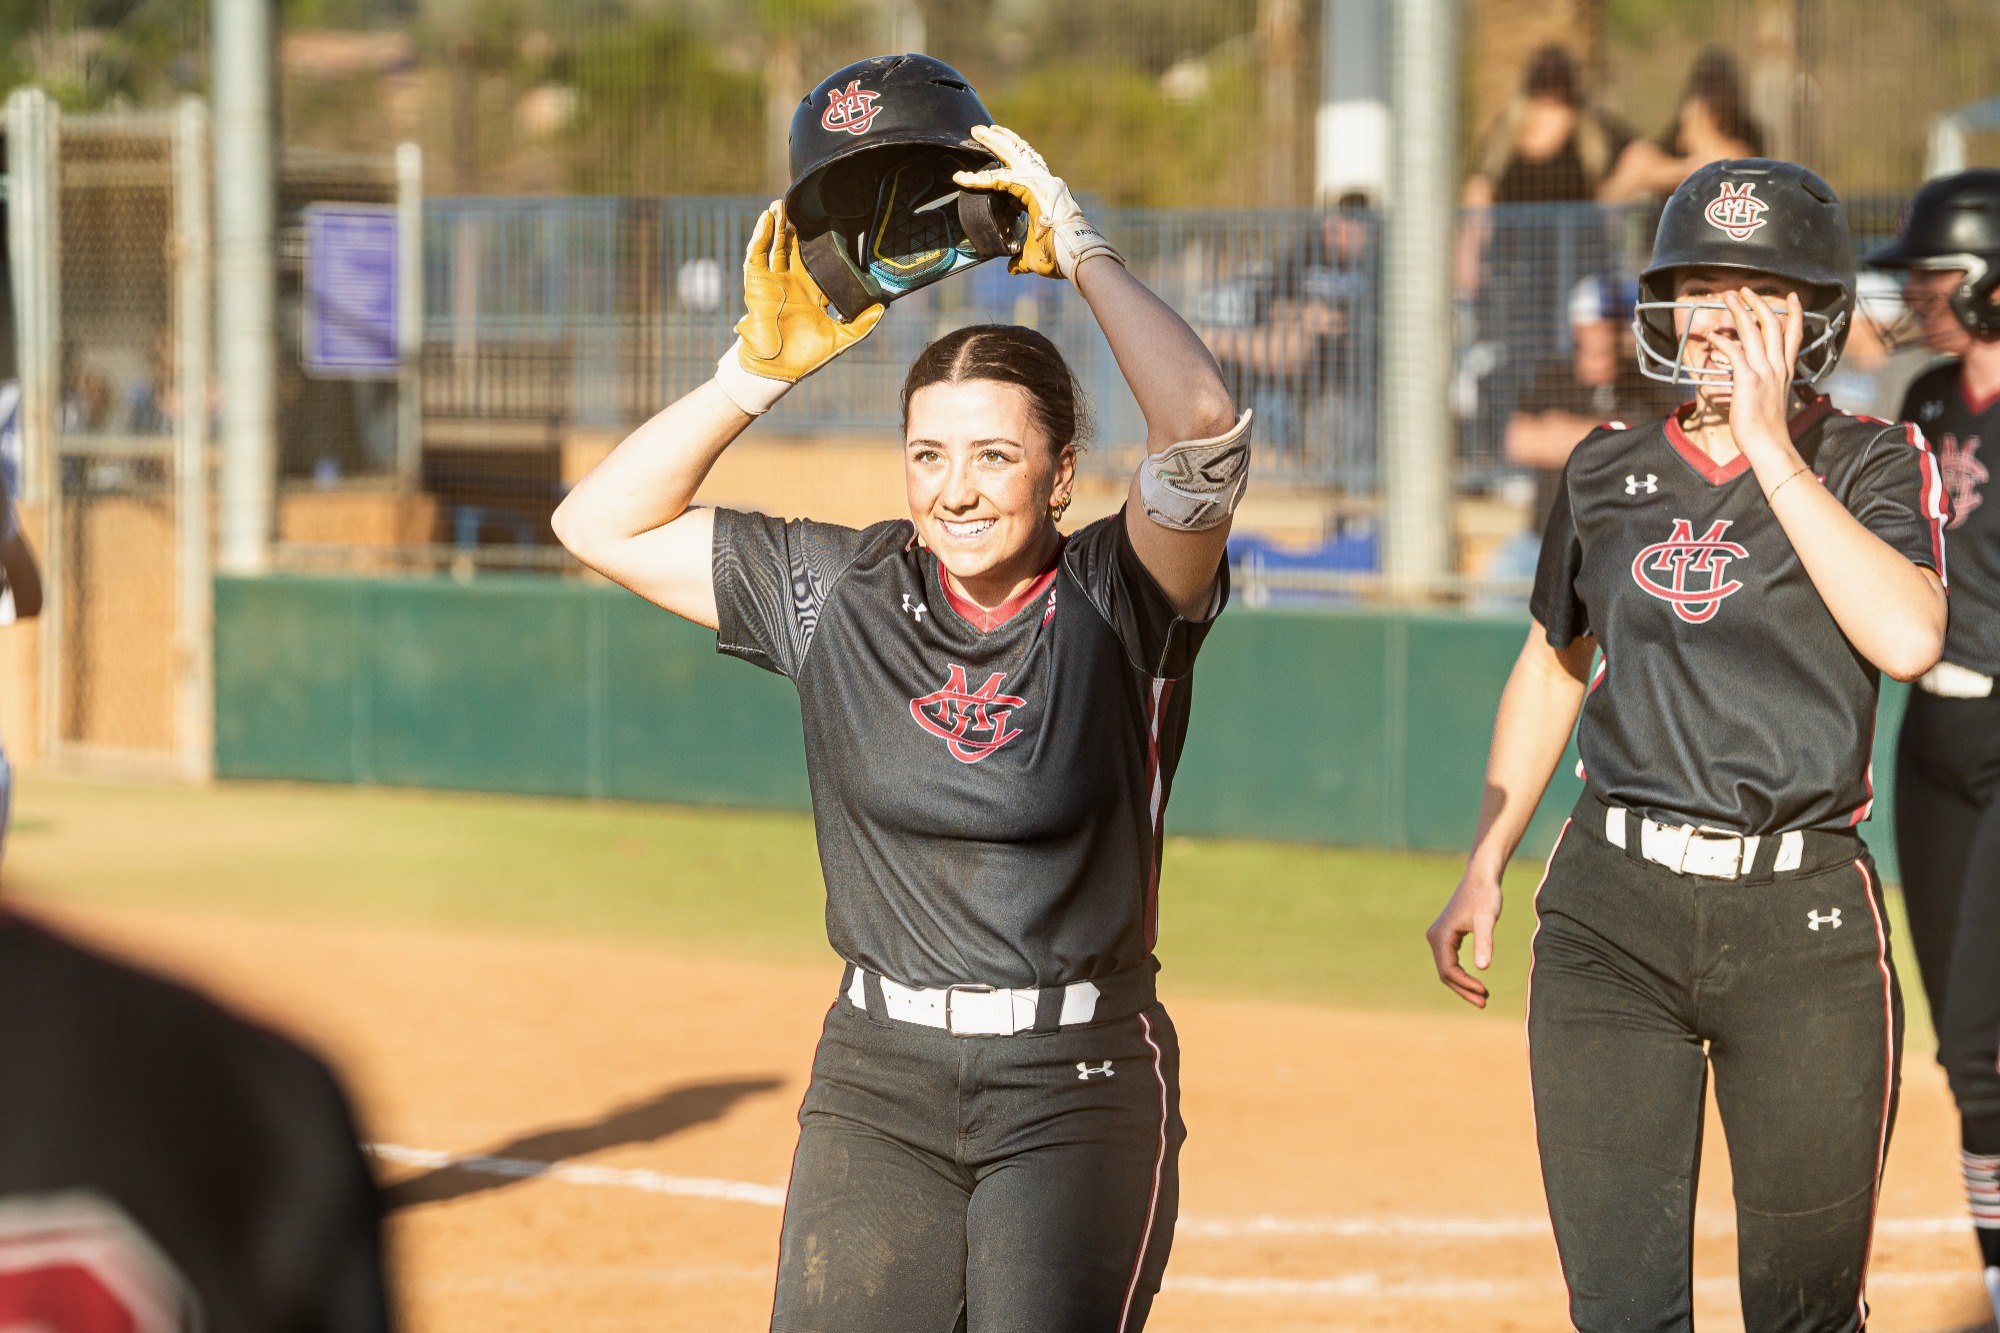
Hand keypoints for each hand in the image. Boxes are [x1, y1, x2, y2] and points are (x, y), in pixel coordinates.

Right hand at [714, 203, 882, 414]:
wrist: (778, 370)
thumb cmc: (805, 357)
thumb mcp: (840, 339)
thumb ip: (861, 324)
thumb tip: (882, 308)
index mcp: (812, 292)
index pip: (818, 261)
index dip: (823, 242)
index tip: (833, 222)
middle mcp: (792, 282)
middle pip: (794, 247)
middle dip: (797, 226)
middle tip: (804, 204)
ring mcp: (773, 281)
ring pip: (775, 245)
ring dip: (777, 224)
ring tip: (781, 203)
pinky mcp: (757, 284)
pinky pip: (757, 255)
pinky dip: (761, 236)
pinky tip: (768, 218)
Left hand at [951, 124, 1121, 279]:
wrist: (1075, 255)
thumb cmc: (1059, 256)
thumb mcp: (1033, 256)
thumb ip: (1020, 259)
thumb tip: (1012, 267)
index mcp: (1046, 193)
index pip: (1022, 172)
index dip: (1002, 169)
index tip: (986, 168)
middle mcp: (1045, 182)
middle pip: (1019, 153)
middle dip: (999, 140)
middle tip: (979, 130)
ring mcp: (1042, 181)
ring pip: (1013, 153)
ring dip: (993, 142)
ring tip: (977, 131)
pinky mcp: (1033, 187)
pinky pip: (1000, 179)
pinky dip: (980, 179)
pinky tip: (963, 178)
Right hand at [1427, 871, 1503, 1007]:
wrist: (1481, 876)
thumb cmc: (1485, 896)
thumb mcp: (1486, 920)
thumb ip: (1484, 943)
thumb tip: (1483, 968)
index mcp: (1440, 937)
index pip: (1448, 971)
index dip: (1465, 985)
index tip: (1485, 993)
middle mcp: (1435, 938)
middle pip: (1445, 974)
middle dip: (1464, 989)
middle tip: (1484, 1003)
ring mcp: (1439, 937)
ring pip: (1447, 969)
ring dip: (1463, 984)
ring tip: (1483, 996)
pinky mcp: (1447, 935)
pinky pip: (1451, 961)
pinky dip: (1463, 974)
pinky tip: (1477, 980)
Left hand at [1720, 288, 1803, 463]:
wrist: (1770, 445)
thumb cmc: (1767, 428)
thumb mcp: (1773, 398)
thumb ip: (1768, 382)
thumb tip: (1756, 377)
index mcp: (1786, 370)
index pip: (1794, 334)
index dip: (1794, 312)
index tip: (1791, 295)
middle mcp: (1778, 367)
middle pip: (1772, 325)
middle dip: (1758, 303)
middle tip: (1744, 290)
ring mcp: (1764, 373)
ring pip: (1753, 332)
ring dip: (1739, 312)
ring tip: (1728, 298)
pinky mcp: (1748, 381)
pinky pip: (1735, 353)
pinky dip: (1723, 341)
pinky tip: (1712, 336)